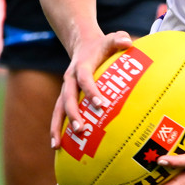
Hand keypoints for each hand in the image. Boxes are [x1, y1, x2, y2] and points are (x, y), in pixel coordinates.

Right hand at [50, 30, 133, 147]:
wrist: (83, 44)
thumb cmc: (102, 45)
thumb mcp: (111, 39)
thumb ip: (119, 39)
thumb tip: (128, 42)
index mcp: (82, 66)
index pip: (85, 79)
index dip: (92, 91)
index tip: (101, 104)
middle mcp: (70, 79)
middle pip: (68, 97)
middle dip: (73, 114)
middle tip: (81, 130)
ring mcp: (66, 89)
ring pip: (59, 109)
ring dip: (58, 126)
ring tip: (57, 145)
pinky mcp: (65, 96)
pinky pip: (59, 113)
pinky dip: (56, 128)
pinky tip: (57, 146)